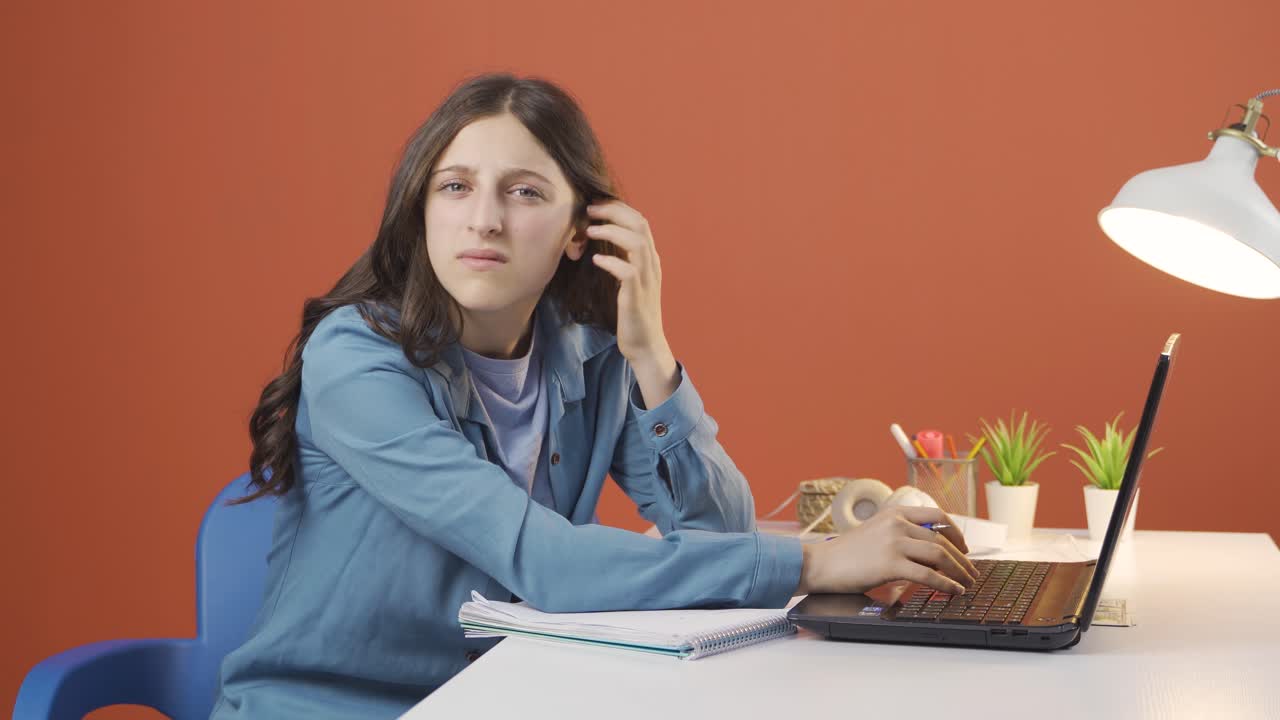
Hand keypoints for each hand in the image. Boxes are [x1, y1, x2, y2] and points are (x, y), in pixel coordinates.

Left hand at [585, 201, 667, 363]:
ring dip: (612, 232)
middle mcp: (652, 265)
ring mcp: (646, 280)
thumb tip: (603, 242)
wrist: (646, 344)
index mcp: (650, 258)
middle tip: (590, 209)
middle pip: (640, 224)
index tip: (596, 204)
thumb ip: (623, 259)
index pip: (640, 220)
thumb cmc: (633, 313)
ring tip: (590, 229)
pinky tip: (596, 259)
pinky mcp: (637, 297)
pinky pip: (627, 272)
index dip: (618, 207)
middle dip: (614, 211)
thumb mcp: (629, 280)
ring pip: (636, 243)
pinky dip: (611, 261)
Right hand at [796, 506, 979, 595]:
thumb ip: (901, 536)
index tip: (964, 547)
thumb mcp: (876, 533)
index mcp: (894, 513)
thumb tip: (931, 553)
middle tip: (971, 571)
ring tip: (967, 583)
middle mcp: (897, 523)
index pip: (937, 516)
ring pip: (940, 555)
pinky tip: (954, 590)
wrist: (820, 563)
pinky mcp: (891, 564)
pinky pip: (928, 575)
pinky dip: (946, 584)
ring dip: (959, 571)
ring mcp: (894, 542)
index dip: (956, 532)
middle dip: (962, 558)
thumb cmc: (845, 554)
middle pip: (942, 539)